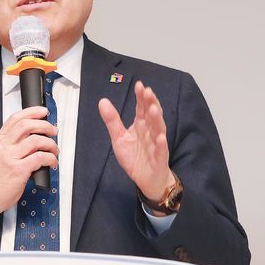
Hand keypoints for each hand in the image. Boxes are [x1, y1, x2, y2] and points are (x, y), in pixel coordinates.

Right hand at [0, 106, 58, 233]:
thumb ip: (11, 143)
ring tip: (54, 149)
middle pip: (27, 125)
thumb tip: (33, 135)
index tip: (43, 112)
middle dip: (44, 125)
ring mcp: (10, 158)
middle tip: (53, 131)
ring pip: (36, 140)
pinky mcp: (19, 170)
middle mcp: (3, 146)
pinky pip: (40, 158)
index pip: (15, 118)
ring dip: (50, 144)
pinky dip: (50, 158)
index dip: (32, 112)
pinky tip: (52, 162)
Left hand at [98, 81, 175, 214]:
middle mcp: (150, 132)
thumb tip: (102, 101)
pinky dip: (161, 144)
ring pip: (158, 130)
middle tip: (148, 92)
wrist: (147, 180)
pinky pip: (161, 151)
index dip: (141, 97)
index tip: (139, 85)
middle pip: (152, 116)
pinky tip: (160, 137)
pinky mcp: (160, 159)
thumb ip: (112, 120)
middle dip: (150, 103)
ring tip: (154, 109)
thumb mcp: (119, 138)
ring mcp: (156, 145)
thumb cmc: (135, 158)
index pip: (142, 109)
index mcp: (141, 126)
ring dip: (157, 120)